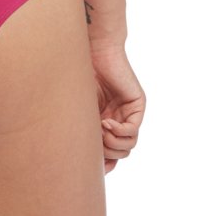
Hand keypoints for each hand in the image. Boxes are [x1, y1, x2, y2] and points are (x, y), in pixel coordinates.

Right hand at [89, 43, 145, 174]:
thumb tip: (78, 158)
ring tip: (100, 129)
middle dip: (106, 153)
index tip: (94, 167)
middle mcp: (118, 118)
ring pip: (128, 146)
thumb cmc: (80, 72)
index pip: (111, 152)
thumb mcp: (79, 107)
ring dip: (113, 143)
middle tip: (95, 141)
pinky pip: (132, 130)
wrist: (94, 49)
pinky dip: (119, 132)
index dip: (104, 164)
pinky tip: (106, 122)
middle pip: (120, 153)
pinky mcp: (137, 105)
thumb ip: (82, 127)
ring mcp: (129, 112)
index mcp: (104, 120)